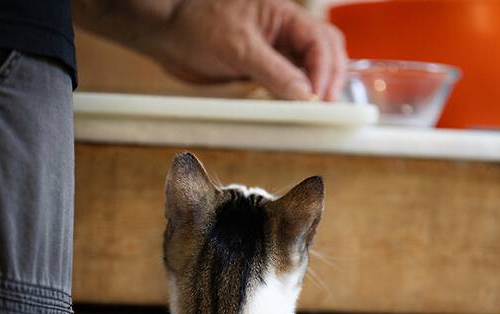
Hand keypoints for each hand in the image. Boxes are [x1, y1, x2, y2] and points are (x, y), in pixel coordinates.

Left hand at [155, 0, 345, 100]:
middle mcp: (285, 32)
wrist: (168, 35)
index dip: (325, 71)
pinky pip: (290, 82)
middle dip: (331, 78)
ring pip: (311, 68)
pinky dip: (297, 96)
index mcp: (285, 16)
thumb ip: (274, 71)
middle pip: (326, 52)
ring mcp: (276, 51)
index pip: (320, 42)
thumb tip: (305, 94)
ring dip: (317, 87)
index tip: (319, 98)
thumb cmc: (198, 25)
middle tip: (326, 107)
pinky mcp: (264, 69)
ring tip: (315, 111)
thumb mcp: (239, 47)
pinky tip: (296, 108)